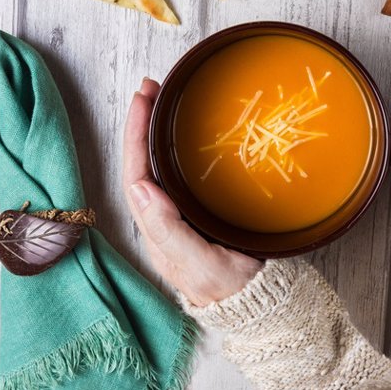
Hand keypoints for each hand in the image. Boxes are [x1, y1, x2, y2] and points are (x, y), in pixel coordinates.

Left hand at [123, 78, 261, 305]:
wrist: (255, 301)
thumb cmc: (231, 287)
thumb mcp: (202, 265)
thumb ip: (169, 232)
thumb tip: (140, 188)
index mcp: (157, 229)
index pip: (135, 175)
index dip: (136, 136)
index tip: (143, 100)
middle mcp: (160, 219)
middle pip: (140, 165)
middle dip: (141, 124)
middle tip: (151, 88)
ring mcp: (176, 215)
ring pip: (156, 167)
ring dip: (154, 132)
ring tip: (160, 101)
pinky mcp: (194, 212)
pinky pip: (175, 173)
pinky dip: (173, 147)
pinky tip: (182, 133)